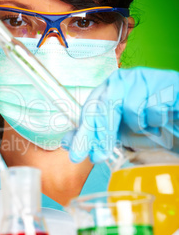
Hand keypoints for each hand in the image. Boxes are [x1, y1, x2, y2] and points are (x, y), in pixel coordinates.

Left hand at [61, 67, 178, 162]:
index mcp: (108, 88)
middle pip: (105, 106)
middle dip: (101, 134)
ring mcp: (144, 78)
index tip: (77, 155)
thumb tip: (66, 143)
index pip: (91, 109)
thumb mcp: (118, 132)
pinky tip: (163, 117)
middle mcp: (123, 79)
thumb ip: (94, 135)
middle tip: (100, 156)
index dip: (84, 133)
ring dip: (140, 125)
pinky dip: (158, 119)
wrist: (178, 117)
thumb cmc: (148, 123)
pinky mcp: (165, 81)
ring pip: (131, 107)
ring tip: (149, 125)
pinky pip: (154, 107)